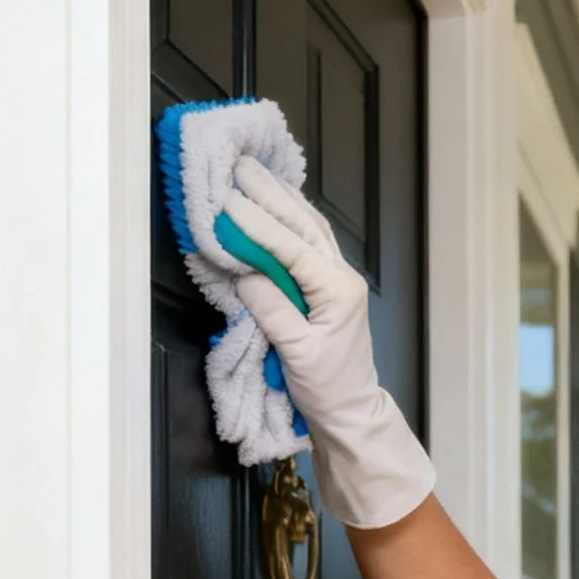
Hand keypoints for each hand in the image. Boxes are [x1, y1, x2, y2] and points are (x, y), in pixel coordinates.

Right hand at [222, 157, 434, 528]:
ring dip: (281, 199)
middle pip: (304, 225)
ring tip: (254, 174)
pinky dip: (289, 220)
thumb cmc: (327, 389)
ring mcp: (336, 280)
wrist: (349, 412)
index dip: (258, 224)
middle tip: (240, 167)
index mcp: (338, 290)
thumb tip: (246, 275)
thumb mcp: (298, 353)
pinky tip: (275, 204)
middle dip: (271, 194)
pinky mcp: (326, 288)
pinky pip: (307, 244)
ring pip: (308, 229)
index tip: (229, 202)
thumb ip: (273, 310)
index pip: (292, 248)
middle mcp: (340, 278)